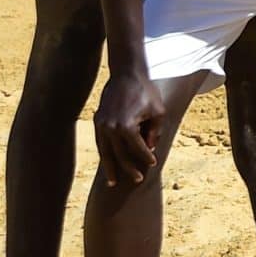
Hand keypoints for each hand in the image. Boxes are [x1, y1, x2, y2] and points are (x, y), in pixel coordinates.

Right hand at [92, 71, 167, 186]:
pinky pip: (100, 142)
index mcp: (126, 126)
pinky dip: (104, 154)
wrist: (126, 73)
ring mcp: (101, 125)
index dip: (146, 157)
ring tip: (113, 182)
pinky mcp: (97, 121)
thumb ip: (155, 132)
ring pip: (105, 152)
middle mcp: (110, 128)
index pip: (137, 148)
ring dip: (110, 167)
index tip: (153, 164)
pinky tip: (108, 164)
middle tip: (138, 180)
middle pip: (119, 155)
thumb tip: (150, 149)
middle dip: (128, 169)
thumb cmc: (146, 91)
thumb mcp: (158, 111)